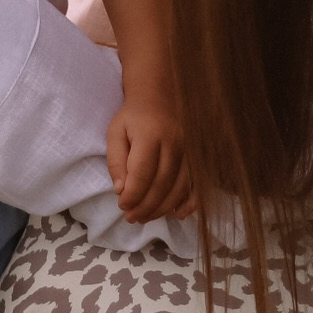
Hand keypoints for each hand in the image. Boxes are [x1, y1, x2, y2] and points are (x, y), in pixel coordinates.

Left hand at [108, 102, 193, 224]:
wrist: (160, 95)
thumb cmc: (133, 117)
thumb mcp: (116, 132)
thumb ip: (116, 161)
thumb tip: (120, 190)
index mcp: (151, 135)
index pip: (141, 173)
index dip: (132, 195)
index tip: (122, 206)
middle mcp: (174, 143)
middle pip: (161, 184)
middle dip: (145, 206)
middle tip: (131, 218)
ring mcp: (189, 150)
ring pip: (179, 188)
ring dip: (162, 208)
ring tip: (145, 217)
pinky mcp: (197, 156)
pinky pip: (196, 184)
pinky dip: (189, 202)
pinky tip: (177, 213)